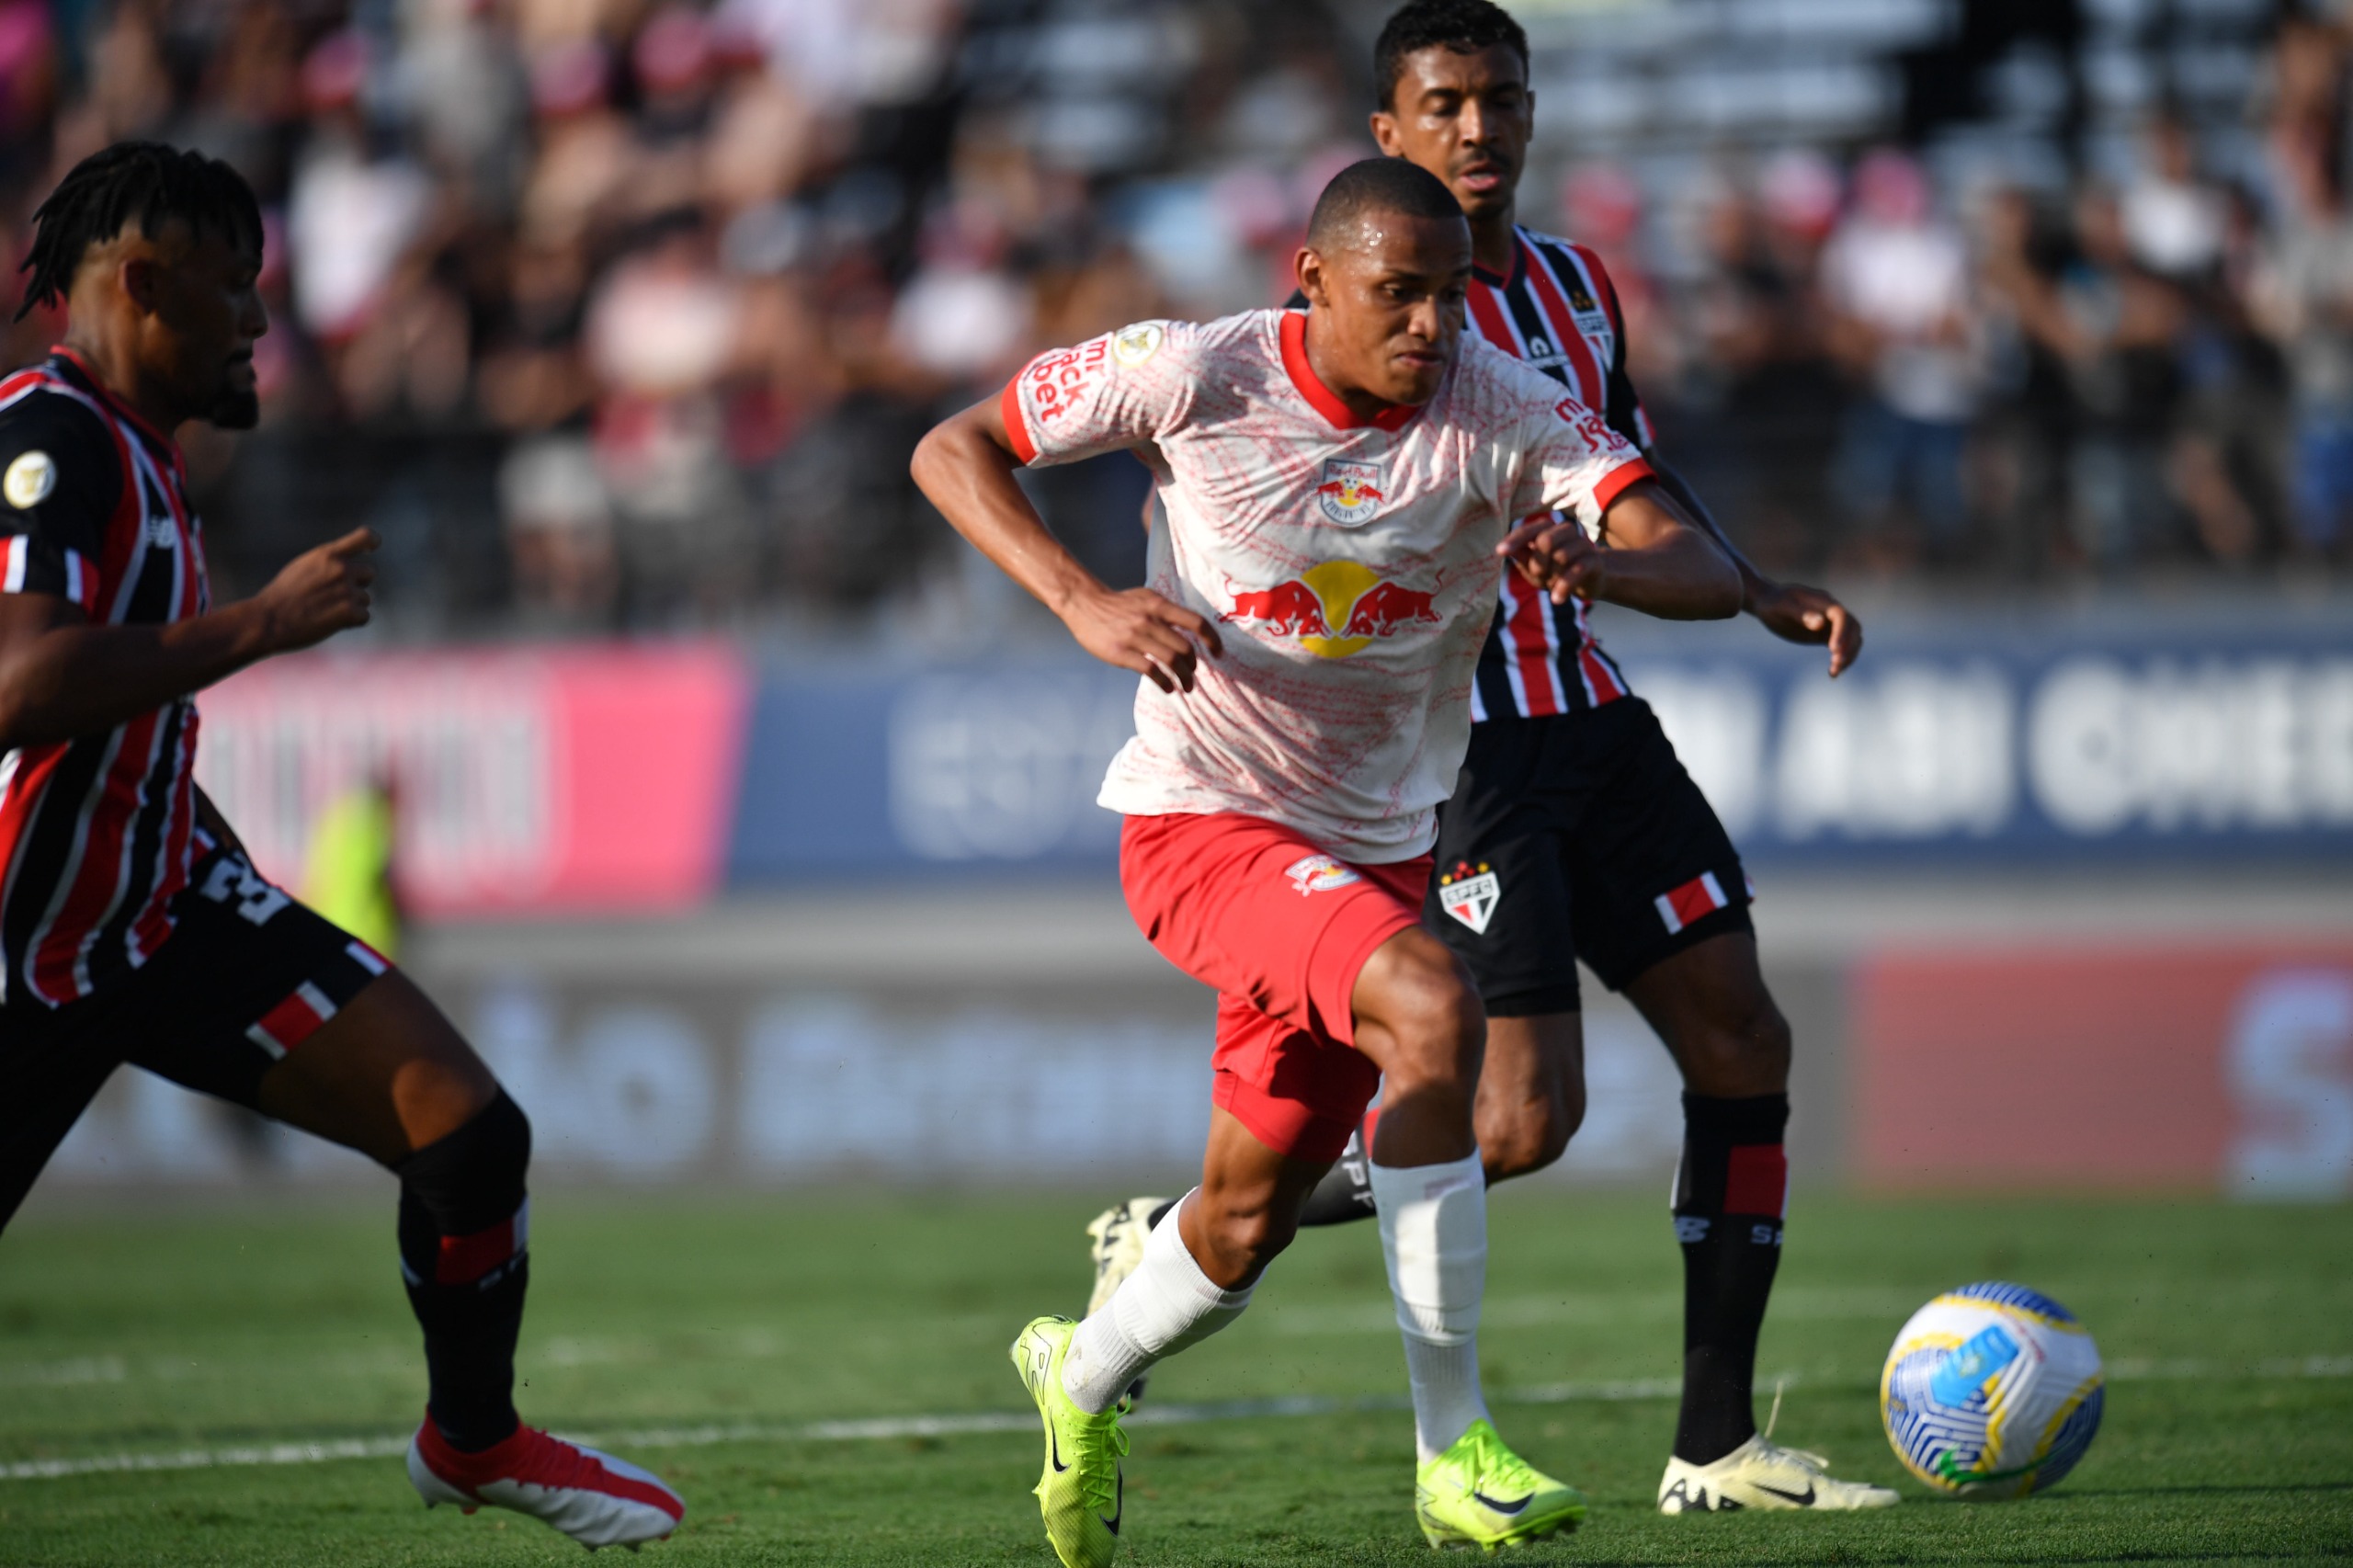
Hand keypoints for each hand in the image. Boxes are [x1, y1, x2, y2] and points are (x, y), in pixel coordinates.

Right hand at [255, 528, 376, 652]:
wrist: (269, 620)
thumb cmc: (283, 595)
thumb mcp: (304, 566)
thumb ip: (328, 562)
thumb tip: (348, 563)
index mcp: (328, 554)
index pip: (365, 536)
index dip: (372, 542)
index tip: (370, 548)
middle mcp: (341, 568)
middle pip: (369, 573)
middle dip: (356, 584)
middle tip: (332, 595)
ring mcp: (346, 589)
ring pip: (365, 598)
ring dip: (350, 606)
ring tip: (324, 610)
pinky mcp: (349, 611)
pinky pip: (364, 617)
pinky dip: (351, 622)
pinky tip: (330, 622)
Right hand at [1063, 584, 1222, 692]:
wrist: (1084, 603)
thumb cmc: (1118, 603)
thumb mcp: (1146, 597)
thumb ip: (1166, 611)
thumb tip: (1189, 627)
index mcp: (1159, 605)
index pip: (1196, 622)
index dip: (1212, 639)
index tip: (1218, 653)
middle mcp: (1150, 620)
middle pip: (1185, 648)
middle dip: (1193, 667)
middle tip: (1192, 675)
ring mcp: (1135, 636)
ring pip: (1171, 661)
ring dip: (1183, 678)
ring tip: (1185, 687)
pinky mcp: (1122, 653)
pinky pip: (1151, 671)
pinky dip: (1165, 683)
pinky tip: (1168, 688)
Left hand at [1499, 515, 1606, 604]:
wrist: (1590, 582)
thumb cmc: (1556, 571)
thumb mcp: (1535, 567)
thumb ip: (1522, 557)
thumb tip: (1505, 549)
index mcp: (1548, 529)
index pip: (1528, 530)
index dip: (1514, 540)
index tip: (1500, 551)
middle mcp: (1566, 531)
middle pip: (1546, 541)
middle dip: (1538, 563)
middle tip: (1539, 576)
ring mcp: (1582, 544)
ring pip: (1561, 555)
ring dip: (1553, 576)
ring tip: (1553, 585)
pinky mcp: (1593, 560)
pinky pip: (1576, 570)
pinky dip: (1564, 587)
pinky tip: (1557, 600)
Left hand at [1748, 580, 1861, 676]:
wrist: (1768, 603)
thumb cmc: (1773, 604)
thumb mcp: (1782, 607)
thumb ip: (1801, 614)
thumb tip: (1820, 624)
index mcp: (1821, 601)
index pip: (1840, 615)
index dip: (1841, 632)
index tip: (1833, 650)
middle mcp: (1830, 611)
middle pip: (1852, 627)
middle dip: (1849, 646)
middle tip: (1836, 664)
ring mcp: (1830, 623)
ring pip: (1852, 637)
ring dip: (1848, 655)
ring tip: (1834, 672)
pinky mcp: (1826, 634)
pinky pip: (1842, 646)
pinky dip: (1842, 659)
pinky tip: (1832, 673)